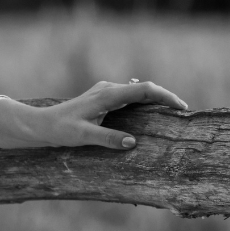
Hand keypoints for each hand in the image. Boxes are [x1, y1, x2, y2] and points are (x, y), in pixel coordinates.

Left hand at [37, 80, 188, 149]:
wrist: (44, 123)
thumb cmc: (62, 129)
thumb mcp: (84, 136)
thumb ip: (107, 138)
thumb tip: (133, 142)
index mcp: (107, 94)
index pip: (143, 89)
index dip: (164, 95)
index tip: (181, 107)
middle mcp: (108, 89)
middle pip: (144, 88)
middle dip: (165, 97)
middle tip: (185, 113)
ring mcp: (106, 91)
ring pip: (138, 91)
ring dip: (156, 99)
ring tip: (174, 113)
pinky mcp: (105, 97)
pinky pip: (131, 97)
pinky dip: (145, 102)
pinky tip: (153, 111)